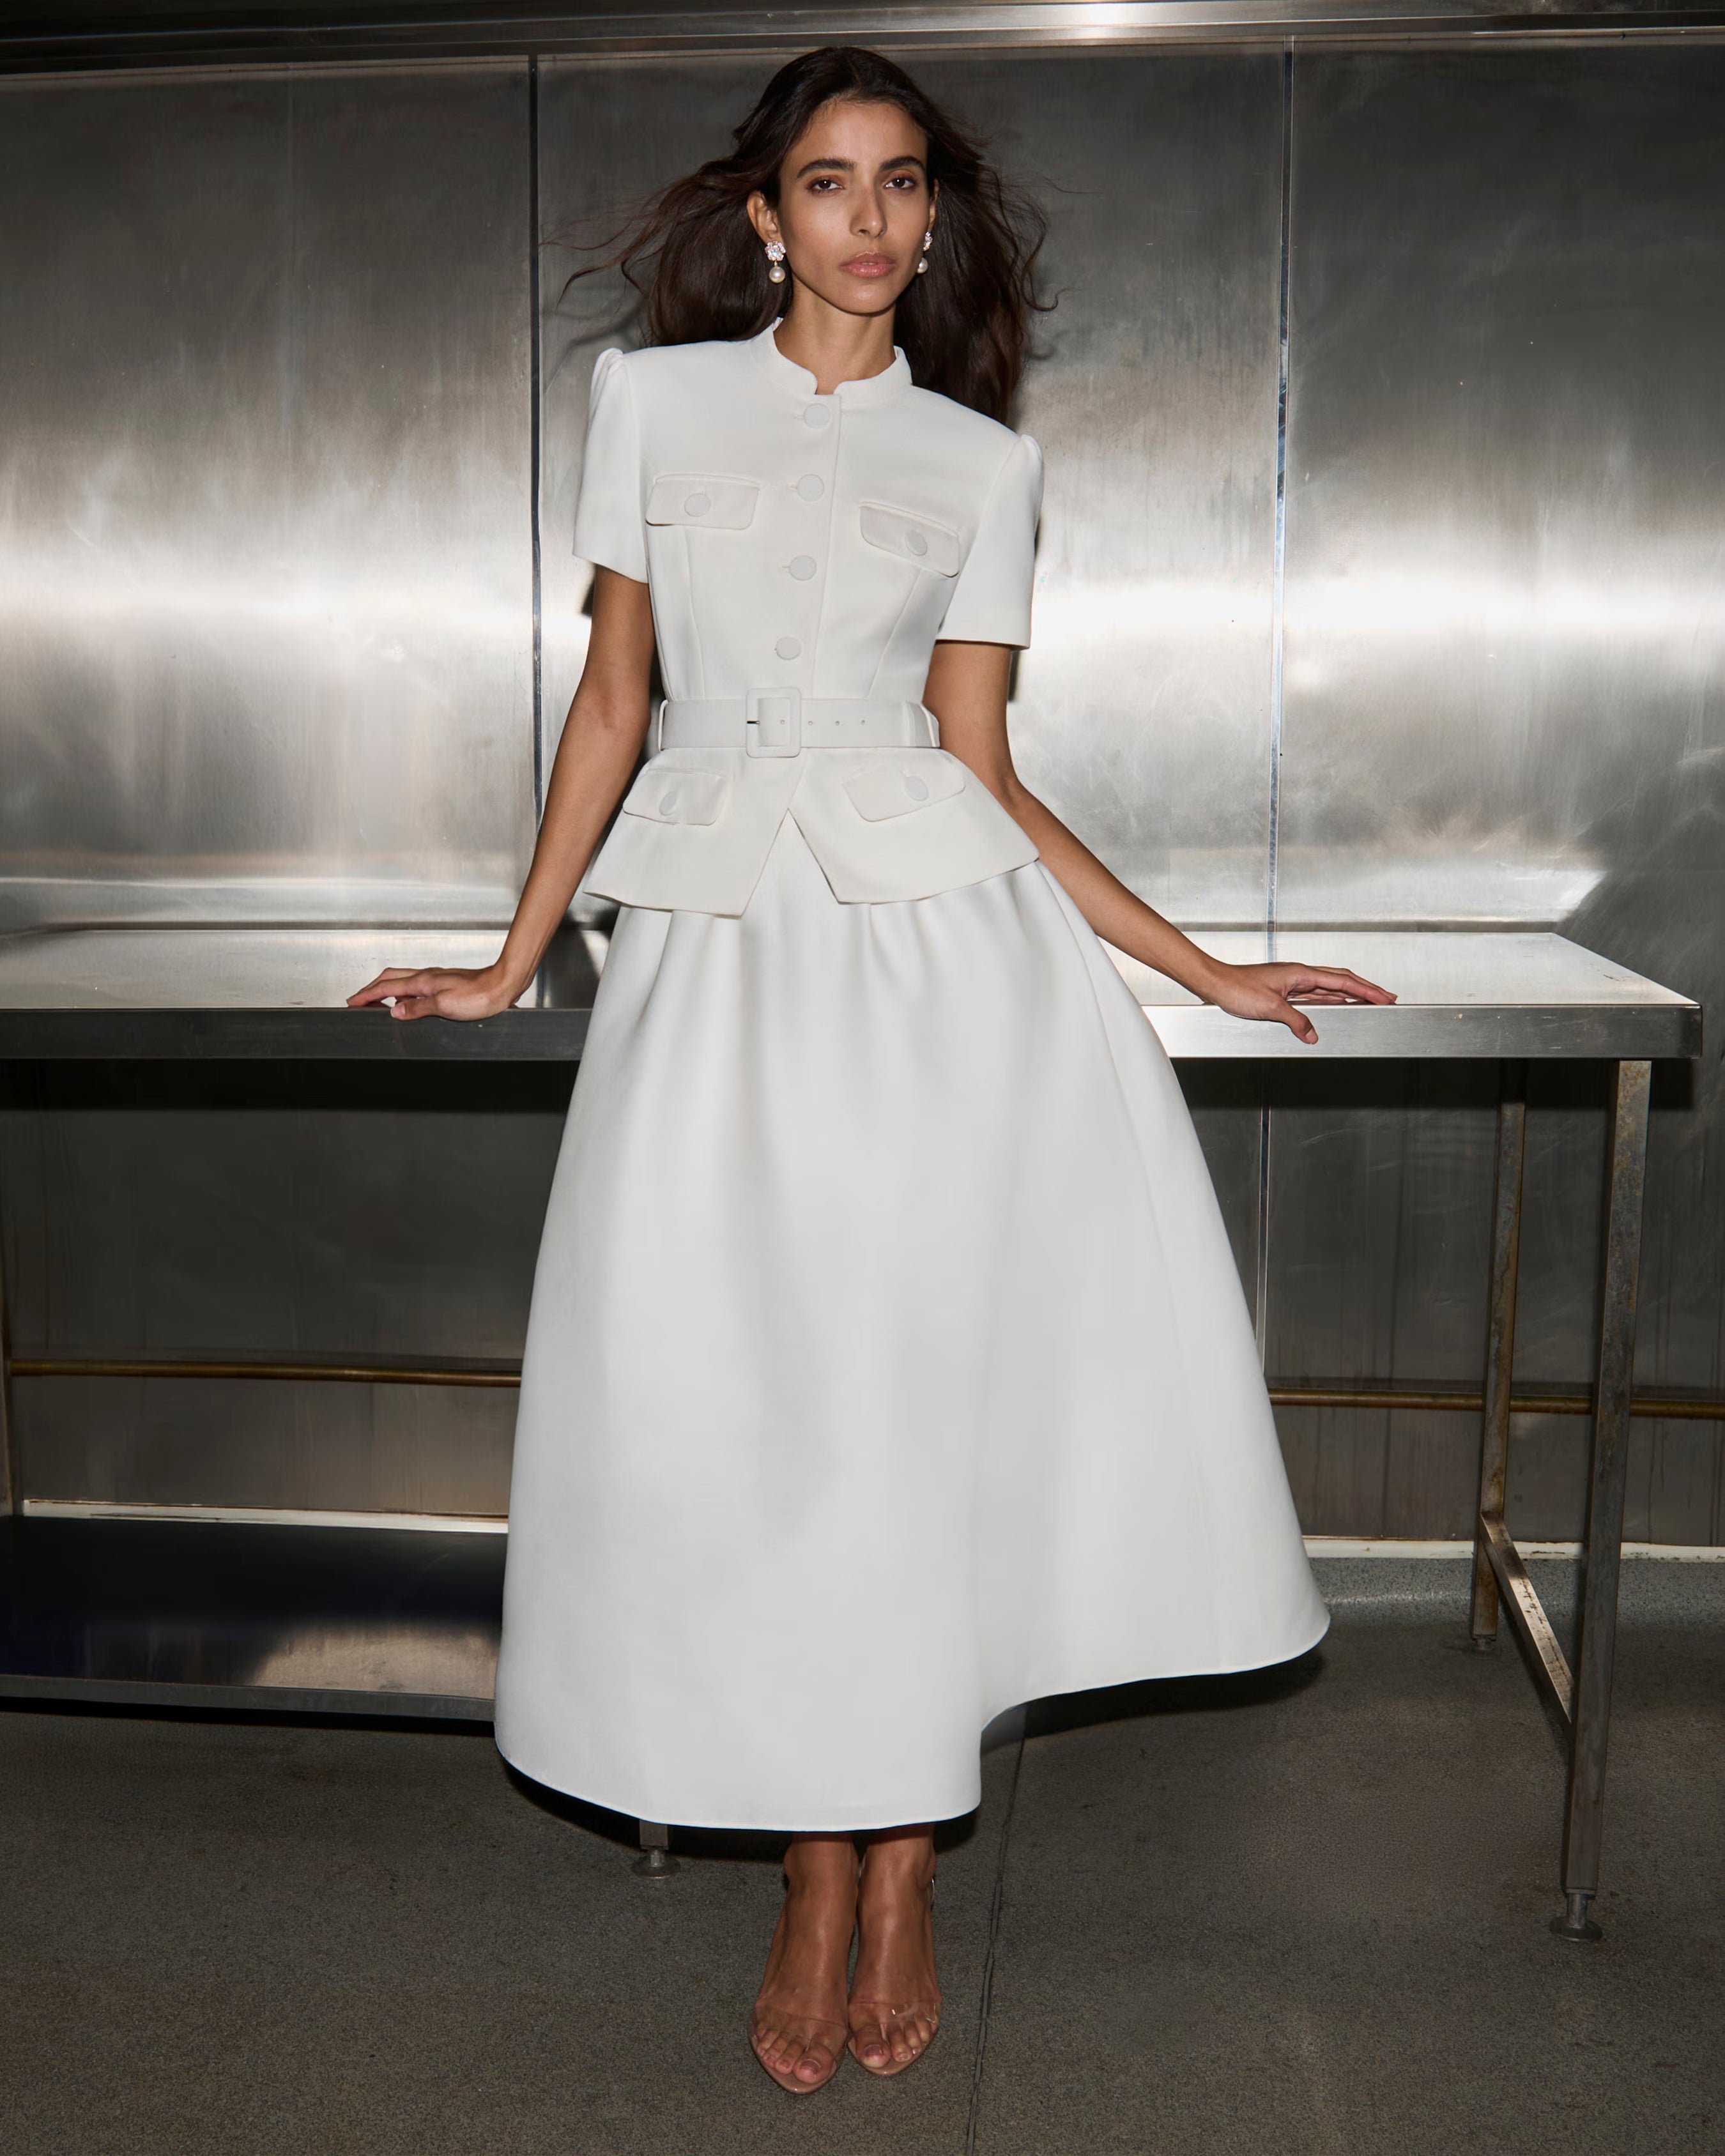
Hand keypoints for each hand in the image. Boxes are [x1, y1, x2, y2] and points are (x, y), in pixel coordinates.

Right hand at [345, 965, 519, 1022]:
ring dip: (385, 989)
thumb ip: (418, 1009)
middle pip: (390, 979)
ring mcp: (436, 979)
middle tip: (358, 1000)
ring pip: (402, 980)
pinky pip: (415, 986)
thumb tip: (395, 1012)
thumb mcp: (445, 1006)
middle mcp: (426, 977)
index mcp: (422, 982)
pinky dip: (402, 992)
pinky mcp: (445, 984)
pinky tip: (408, 1001)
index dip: (366, 995)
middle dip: (371, 989)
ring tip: (377, 1001)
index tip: (352, 1002)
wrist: (502, 986)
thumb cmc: (479, 996)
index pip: (386, 988)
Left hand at [1200, 960, 1395, 1044]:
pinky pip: (1314, 996)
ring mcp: (1292, 983)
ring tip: (1369, 1001)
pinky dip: (1331, 1001)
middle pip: (1340, 980)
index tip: (1384, 996)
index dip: (1366, 989)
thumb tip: (1312, 1034)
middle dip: (1365, 989)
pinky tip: (1337, 1005)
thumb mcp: (1270, 1008)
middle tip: (1386, 997)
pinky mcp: (1284, 992)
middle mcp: (1298, 975)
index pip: (1342, 980)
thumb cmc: (1236, 988)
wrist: (1216, 984)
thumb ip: (1296, 1021)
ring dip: (1350, 994)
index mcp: (1300, 973)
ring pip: (1329, 988)